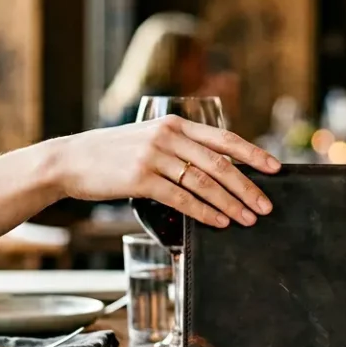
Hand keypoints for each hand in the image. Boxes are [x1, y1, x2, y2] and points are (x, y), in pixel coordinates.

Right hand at [56, 115, 280, 227]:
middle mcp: (167, 136)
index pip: (224, 139)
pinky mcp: (140, 179)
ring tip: (248, 218)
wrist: (69, 161)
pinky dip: (204, 212)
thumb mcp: (148, 139)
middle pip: (220, 163)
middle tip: (266, 205)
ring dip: (230, 203)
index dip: (253, 154)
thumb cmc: (112, 155)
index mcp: (175, 124)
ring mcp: (153, 156)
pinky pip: (180, 198)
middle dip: (248, 187)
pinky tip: (219, 222)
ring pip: (204, 183)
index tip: (276, 168)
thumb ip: (179, 147)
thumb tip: (217, 170)